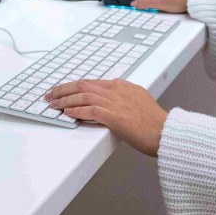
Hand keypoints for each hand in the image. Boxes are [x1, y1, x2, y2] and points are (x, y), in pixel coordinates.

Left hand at [45, 79, 167, 156]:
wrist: (165, 132)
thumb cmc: (154, 123)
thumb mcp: (138, 102)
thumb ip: (123, 98)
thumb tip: (108, 103)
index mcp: (122, 86)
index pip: (91, 82)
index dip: (74, 86)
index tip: (62, 90)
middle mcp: (117, 90)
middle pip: (84, 85)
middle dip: (64, 90)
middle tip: (50, 95)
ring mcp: (116, 102)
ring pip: (84, 96)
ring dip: (65, 100)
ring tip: (53, 104)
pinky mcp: (115, 116)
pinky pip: (90, 110)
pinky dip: (77, 110)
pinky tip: (67, 113)